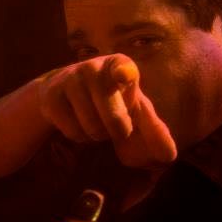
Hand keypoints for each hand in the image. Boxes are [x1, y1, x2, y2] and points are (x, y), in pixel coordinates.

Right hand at [36, 54, 176, 168]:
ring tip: (95, 121)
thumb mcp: (134, 111)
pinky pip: (73, 132)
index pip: (123, 69)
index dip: (124, 75)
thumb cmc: (109, 101)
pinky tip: (77, 122)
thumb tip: (170, 156)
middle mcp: (94, 67)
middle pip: (115, 120)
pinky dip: (79, 136)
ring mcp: (70, 80)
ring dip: (97, 134)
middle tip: (116, 126)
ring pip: (92, 128)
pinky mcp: (51, 96)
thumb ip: (155, 131)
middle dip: (118, 131)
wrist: (62, 91)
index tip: (124, 76)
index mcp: (121, 65)